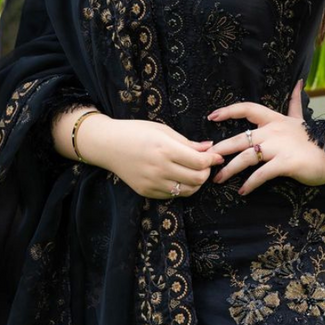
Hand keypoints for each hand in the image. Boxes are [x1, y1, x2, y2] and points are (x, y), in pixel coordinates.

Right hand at [85, 117, 224, 199]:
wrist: (108, 145)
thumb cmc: (136, 131)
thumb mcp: (163, 130)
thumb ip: (187, 142)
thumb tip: (210, 148)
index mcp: (165, 149)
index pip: (200, 162)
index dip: (212, 160)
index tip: (217, 155)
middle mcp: (160, 168)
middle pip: (197, 179)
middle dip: (207, 172)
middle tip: (206, 163)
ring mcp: (152, 182)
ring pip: (187, 191)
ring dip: (196, 182)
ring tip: (194, 171)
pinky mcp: (146, 192)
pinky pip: (172, 195)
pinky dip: (181, 187)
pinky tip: (178, 176)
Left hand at [207, 80, 324, 195]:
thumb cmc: (318, 138)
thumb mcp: (302, 118)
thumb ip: (295, 103)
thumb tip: (298, 83)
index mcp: (275, 120)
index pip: (247, 109)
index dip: (228, 111)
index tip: (211, 116)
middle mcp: (273, 131)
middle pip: (240, 137)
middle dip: (221, 149)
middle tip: (207, 159)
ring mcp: (278, 147)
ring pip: (246, 157)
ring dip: (230, 169)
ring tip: (219, 179)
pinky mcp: (285, 163)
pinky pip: (262, 173)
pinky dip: (251, 183)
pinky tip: (243, 191)